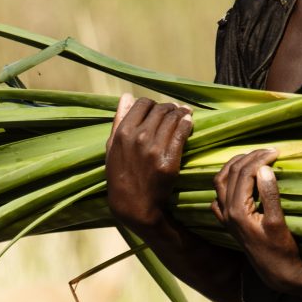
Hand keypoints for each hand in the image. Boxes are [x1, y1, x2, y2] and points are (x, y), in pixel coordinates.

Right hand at [105, 94, 191, 229]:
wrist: (133, 205)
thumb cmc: (120, 176)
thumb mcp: (112, 148)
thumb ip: (119, 120)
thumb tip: (126, 96)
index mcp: (123, 132)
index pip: (143, 104)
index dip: (153, 104)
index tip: (158, 110)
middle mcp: (138, 137)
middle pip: (161, 109)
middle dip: (170, 108)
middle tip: (176, 111)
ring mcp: (154, 149)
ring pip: (173, 118)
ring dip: (181, 113)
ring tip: (185, 114)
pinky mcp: (169, 160)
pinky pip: (182, 133)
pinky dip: (187, 124)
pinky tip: (189, 123)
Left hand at [216, 148, 301, 294]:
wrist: (277, 272)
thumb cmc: (281, 250)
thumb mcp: (278, 222)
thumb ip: (269, 195)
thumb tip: (264, 169)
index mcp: (237, 210)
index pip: (244, 173)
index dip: (259, 158)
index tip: (277, 151)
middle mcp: (226, 212)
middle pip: (230, 173)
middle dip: (249, 157)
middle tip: (269, 151)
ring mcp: (225, 217)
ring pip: (220, 181)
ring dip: (234, 165)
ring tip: (253, 156)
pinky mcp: (229, 222)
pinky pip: (219, 196)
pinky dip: (226, 182)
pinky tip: (239, 179)